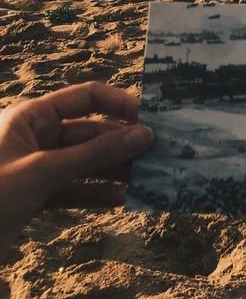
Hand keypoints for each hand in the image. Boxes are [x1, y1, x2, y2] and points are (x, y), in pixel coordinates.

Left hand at [0, 81, 152, 245]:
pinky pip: (73, 190)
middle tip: (160, 155)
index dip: (120, 105)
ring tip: (148, 179)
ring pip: (85, 163)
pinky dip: (97, 194)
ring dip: (114, 171)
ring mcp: (35, 168)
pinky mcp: (34, 197)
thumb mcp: (42, 172)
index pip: (86, 97)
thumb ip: (94, 154)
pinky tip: (122, 200)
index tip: (152, 120)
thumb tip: (143, 135)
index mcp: (31, 117)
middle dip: (123, 143)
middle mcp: (35, 138)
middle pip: (90, 132)